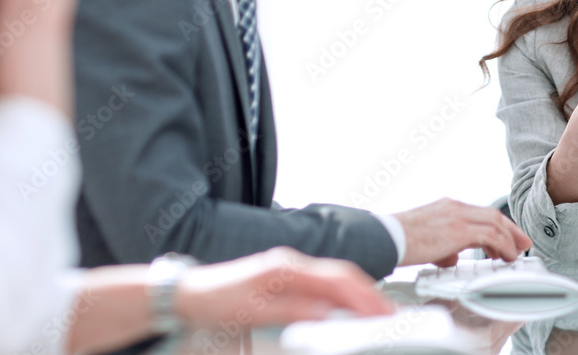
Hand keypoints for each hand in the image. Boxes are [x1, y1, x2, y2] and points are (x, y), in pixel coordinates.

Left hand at [175, 247, 393, 325]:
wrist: (188, 293)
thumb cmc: (215, 300)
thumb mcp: (255, 311)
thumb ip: (294, 310)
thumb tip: (327, 314)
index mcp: (287, 267)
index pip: (336, 279)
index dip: (362, 296)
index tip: (381, 312)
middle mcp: (291, 262)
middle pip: (342, 274)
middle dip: (368, 294)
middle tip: (389, 315)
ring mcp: (289, 267)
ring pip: (334, 277)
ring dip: (357, 293)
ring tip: (376, 313)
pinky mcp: (286, 276)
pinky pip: (322, 282)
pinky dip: (340, 294)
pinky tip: (347, 307)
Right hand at [393, 198, 531, 266]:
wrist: (388, 238)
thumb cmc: (400, 241)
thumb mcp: (427, 241)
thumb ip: (443, 246)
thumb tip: (452, 256)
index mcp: (448, 206)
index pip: (480, 213)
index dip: (498, 224)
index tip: (508, 236)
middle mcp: (455, 207)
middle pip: (493, 215)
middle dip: (511, 230)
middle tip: (523, 242)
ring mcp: (458, 216)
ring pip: (495, 223)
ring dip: (510, 239)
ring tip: (517, 253)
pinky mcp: (459, 230)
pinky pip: (491, 236)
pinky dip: (504, 247)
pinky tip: (506, 257)